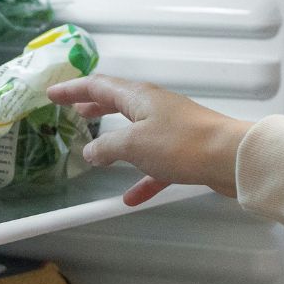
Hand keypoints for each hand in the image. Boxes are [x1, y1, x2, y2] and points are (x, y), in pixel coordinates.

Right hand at [47, 74, 252, 206]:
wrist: (231, 158)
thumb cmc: (182, 144)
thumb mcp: (133, 144)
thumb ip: (107, 147)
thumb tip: (90, 150)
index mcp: (140, 96)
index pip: (99, 86)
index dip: (73, 89)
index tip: (52, 93)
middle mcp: (156, 107)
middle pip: (118, 102)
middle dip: (94, 106)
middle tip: (73, 110)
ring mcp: (172, 127)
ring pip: (136, 131)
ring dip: (114, 139)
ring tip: (94, 150)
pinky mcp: (185, 150)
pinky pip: (156, 163)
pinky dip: (142, 177)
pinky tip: (131, 198)